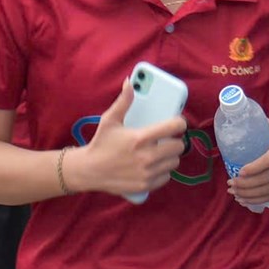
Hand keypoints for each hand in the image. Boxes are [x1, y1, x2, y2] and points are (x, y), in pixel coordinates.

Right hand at [77, 79, 186, 196]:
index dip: (179, 122)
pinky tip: (155, 165)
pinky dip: (163, 171)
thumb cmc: (101, 144)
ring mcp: (147, 173)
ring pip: (174, 162)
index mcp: (140, 138)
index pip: (174, 127)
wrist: (89, 171)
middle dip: (175, 141)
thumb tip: (129, 82)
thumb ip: (123, 101)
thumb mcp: (110, 120)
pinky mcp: (145, 185)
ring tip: (161, 151)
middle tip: (167, 139)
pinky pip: (166, 177)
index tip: (177, 122)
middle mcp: (147, 157)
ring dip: (170, 156)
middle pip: (179, 146)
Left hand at [230, 122, 268, 208]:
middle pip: (268, 178)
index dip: (253, 168)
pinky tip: (245, 199)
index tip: (238, 172)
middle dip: (247, 184)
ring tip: (234, 193)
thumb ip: (254, 125)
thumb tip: (231, 122)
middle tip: (231, 184)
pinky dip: (258, 200)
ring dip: (250, 195)